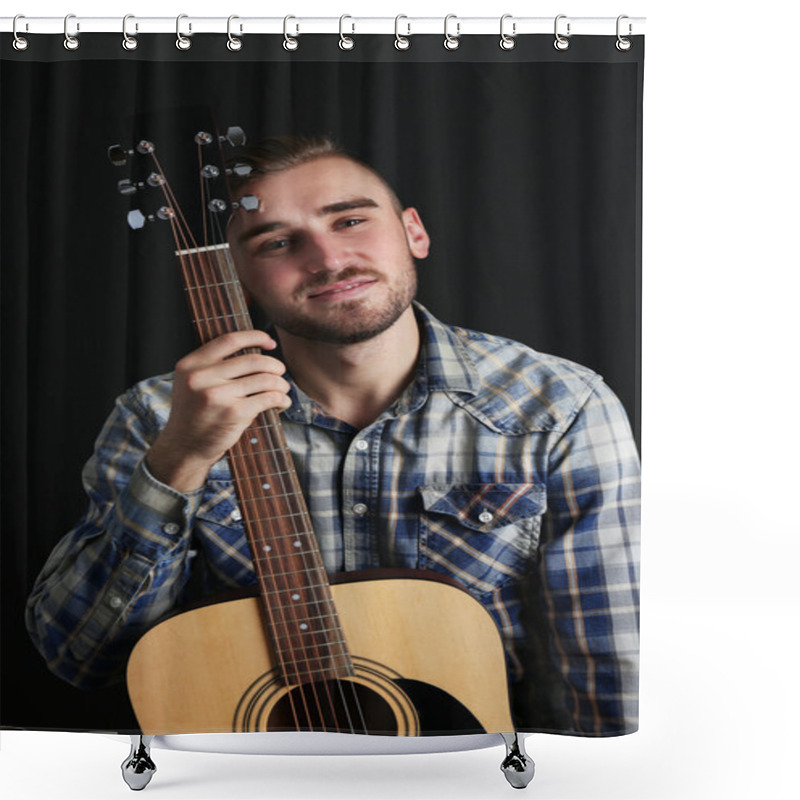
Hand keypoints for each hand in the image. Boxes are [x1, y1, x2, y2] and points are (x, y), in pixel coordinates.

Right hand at [146, 330, 291, 491]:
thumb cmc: (193, 415)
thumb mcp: (191, 383)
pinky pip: (268, 398)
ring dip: (281, 384)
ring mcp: (218, 395)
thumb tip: (253, 350)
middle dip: (275, 365)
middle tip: (280, 371)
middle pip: (253, 360)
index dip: (255, 336)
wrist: (184, 447)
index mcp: (191, 364)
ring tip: (282, 389)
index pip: (229, 340)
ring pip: (265, 379)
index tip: (270, 342)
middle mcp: (203, 377)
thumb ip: (212, 365)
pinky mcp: (234, 413)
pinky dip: (281, 399)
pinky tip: (282, 403)